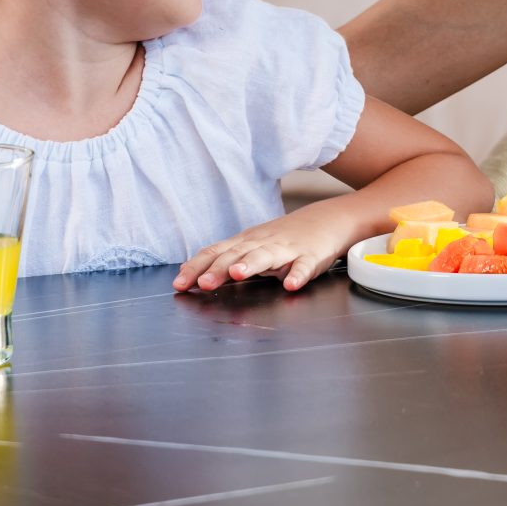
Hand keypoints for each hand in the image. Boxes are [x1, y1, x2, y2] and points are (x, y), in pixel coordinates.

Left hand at [175, 207, 354, 293]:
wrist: (327, 220)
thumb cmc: (285, 237)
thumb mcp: (252, 244)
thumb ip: (225, 257)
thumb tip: (191, 269)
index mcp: (246, 242)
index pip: (216, 252)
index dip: (197, 267)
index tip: (179, 284)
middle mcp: (262, 243)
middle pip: (236, 254)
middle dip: (218, 269)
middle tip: (203, 283)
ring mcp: (286, 249)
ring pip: (266, 256)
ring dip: (251, 264)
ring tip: (238, 274)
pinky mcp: (310, 256)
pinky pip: (303, 266)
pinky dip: (297, 275)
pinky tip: (290, 285)